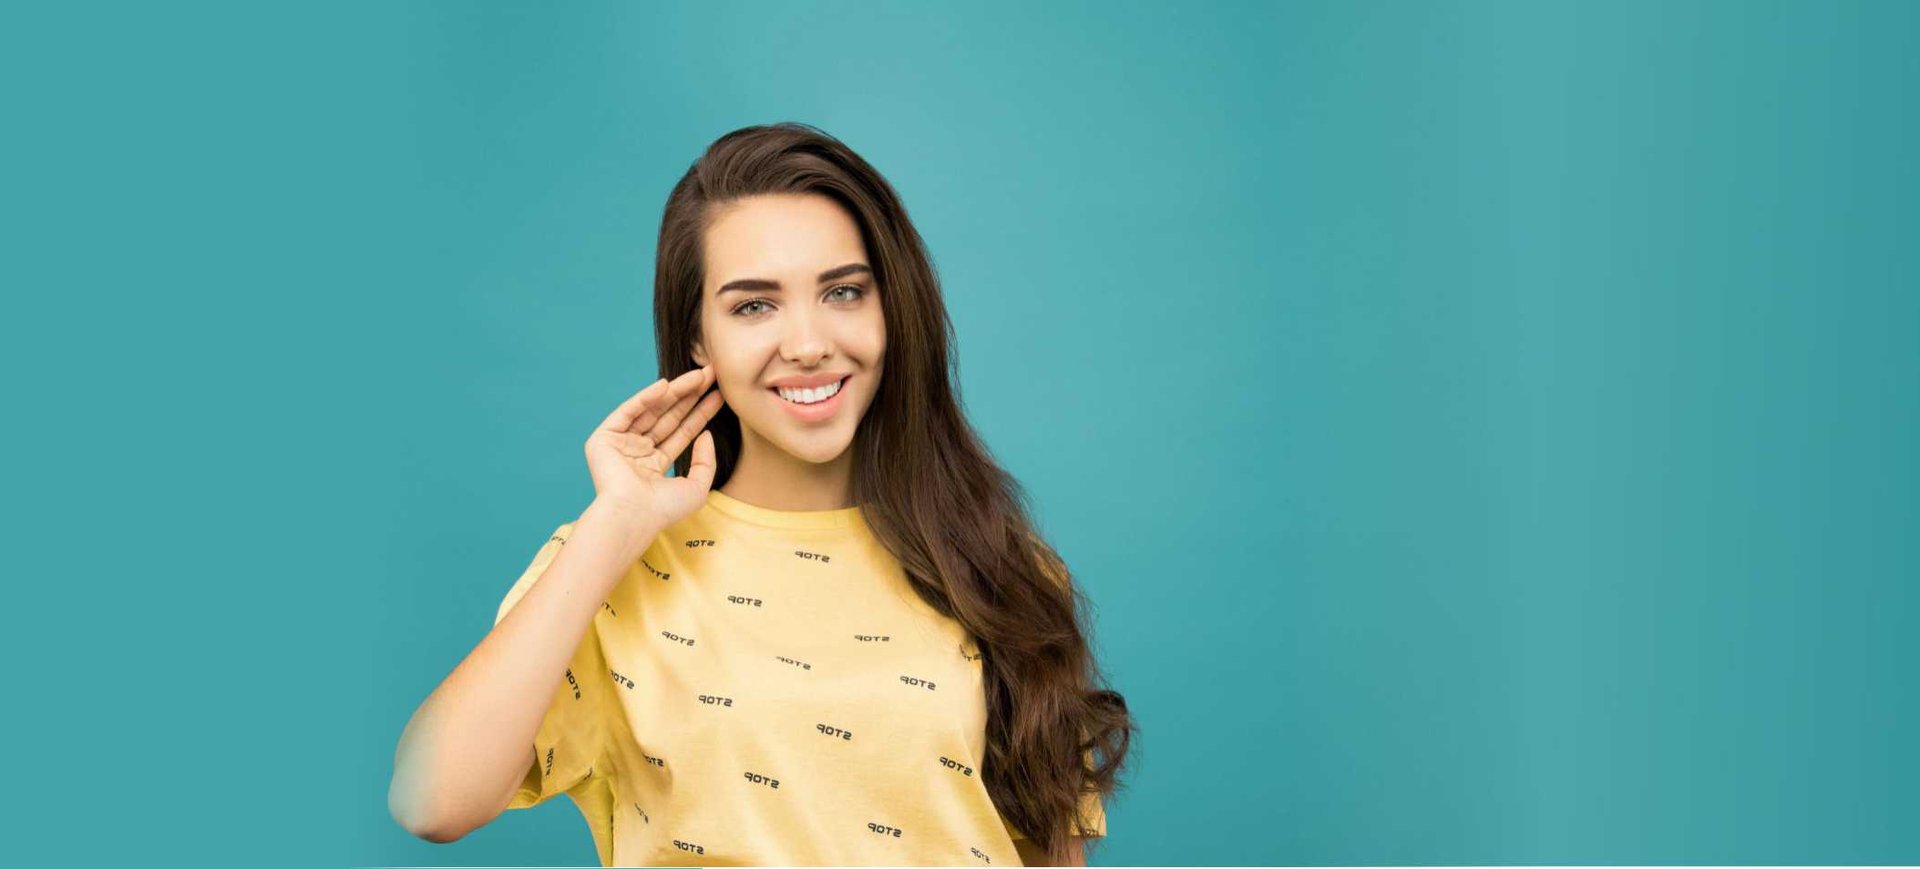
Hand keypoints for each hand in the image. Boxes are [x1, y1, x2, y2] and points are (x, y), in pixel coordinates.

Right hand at [583, 364, 725, 527]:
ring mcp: (620, 444)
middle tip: (712, 375)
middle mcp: (636, 452)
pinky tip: (667, 384)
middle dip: (690, 395)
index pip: (682, 432)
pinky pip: (628, 411)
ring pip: (652, 410)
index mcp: (654, 465)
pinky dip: (646, 397)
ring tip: (699, 375)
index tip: (719, 395)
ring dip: (675, 391)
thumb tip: (706, 433)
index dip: (701, 413)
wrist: (633, 516)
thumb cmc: (664, 509)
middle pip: (669, 416)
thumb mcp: (697, 486)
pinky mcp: (604, 438)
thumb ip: (706, 461)